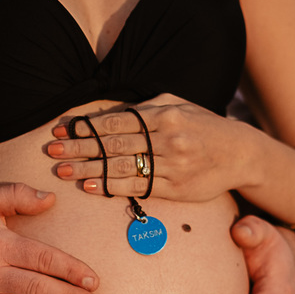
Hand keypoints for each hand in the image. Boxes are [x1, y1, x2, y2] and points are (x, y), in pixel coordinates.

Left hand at [47, 96, 252, 201]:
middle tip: (53, 153)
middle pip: (114, 145)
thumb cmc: (203, 125)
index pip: (116, 121)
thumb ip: (144, 109)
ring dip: (89, 170)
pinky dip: (112, 188)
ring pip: (122, 168)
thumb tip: (108, 114)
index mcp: (163, 114)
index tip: (63, 131)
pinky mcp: (176, 188)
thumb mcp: (177, 105)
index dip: (86, 127)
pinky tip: (91, 187)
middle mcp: (167, 139)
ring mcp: (172, 165)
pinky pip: (138, 187)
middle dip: (80, 149)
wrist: (241, 152)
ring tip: (64, 172)